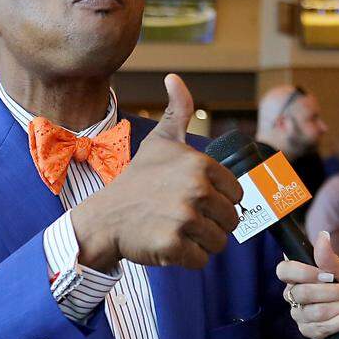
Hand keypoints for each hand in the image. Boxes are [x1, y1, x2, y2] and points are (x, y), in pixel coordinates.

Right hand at [71, 74, 242, 271]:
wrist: (102, 219)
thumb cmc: (135, 183)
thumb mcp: (158, 143)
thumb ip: (177, 111)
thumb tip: (174, 78)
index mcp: (200, 164)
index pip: (236, 195)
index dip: (216, 203)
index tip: (190, 201)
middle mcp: (196, 189)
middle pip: (230, 220)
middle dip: (209, 225)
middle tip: (179, 220)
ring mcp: (184, 218)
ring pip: (218, 242)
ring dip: (198, 243)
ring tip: (173, 232)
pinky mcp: (173, 244)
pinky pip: (200, 260)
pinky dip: (185, 259)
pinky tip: (165, 246)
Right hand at [276, 230, 338, 338]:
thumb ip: (330, 258)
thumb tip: (323, 235)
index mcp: (298, 277)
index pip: (284, 271)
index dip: (304, 273)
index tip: (329, 276)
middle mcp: (294, 296)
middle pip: (303, 294)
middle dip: (334, 292)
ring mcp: (299, 314)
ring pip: (314, 312)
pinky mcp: (309, 331)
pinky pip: (321, 328)